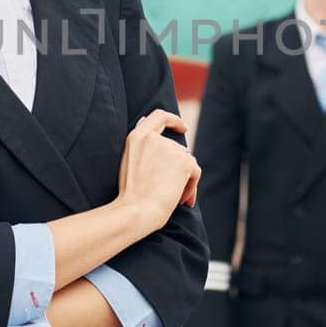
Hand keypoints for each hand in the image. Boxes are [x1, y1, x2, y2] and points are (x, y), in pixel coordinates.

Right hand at [118, 110, 200, 229]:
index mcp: (137, 137)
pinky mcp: (185, 161)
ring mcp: (170, 148)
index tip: (183, 128)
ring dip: (184, 180)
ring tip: (173, 199)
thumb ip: (148, 151)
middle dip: (178, 169)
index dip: (173, 120)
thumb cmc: (132, 195)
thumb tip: (174, 154)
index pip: (159, 116)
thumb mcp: (131, 164)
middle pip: (177, 149)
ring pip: (187, 162)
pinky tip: (181, 200)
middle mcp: (154, 138)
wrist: (136, 210)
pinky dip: (191, 187)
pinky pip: (194, 172)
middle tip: (170, 191)